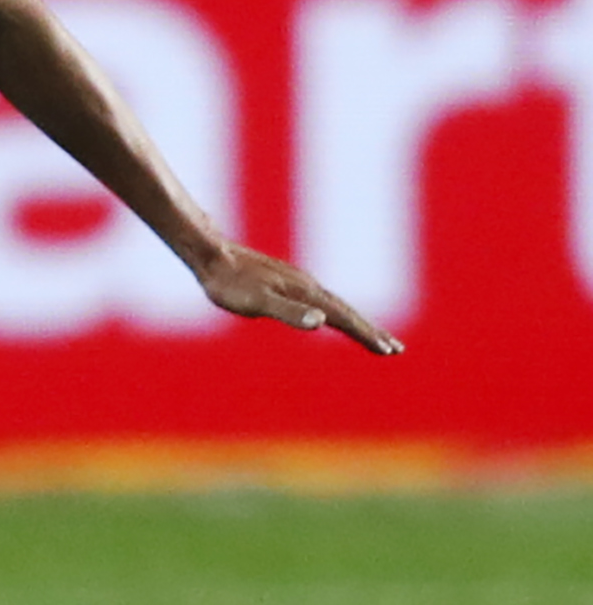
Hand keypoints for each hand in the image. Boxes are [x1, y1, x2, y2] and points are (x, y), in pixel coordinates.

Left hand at [190, 240, 402, 355]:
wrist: (209, 253)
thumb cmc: (229, 283)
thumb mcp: (256, 301)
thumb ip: (288, 311)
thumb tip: (321, 321)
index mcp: (306, 293)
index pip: (345, 318)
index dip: (367, 335)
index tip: (390, 351)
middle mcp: (308, 285)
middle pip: (347, 311)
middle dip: (371, 331)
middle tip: (395, 349)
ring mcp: (297, 282)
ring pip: (335, 304)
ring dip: (356, 321)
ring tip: (371, 336)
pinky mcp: (284, 281)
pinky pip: (319, 300)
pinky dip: (334, 311)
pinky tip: (328, 315)